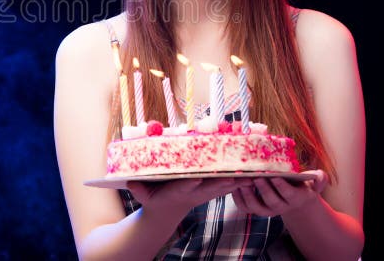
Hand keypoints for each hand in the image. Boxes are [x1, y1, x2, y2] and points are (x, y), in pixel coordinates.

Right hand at [127, 177, 251, 215]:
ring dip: (237, 179)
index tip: (198, 177)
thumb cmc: (153, 200)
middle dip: (224, 180)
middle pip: (212, 186)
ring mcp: (204, 192)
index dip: (192, 182)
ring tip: (253, 172)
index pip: (187, 186)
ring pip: (224, 185)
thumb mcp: (144, 197)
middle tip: (237, 174)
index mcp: (178, 192)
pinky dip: (239, 179)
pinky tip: (254, 172)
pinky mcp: (211, 190)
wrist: (166, 212)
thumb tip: (129, 183)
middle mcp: (195, 192)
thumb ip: (138, 190)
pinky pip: (227, 184)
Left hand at [232, 170, 327, 216]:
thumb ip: (319, 179)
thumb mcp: (313, 181)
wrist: (293, 197)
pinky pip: (246, 208)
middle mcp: (282, 207)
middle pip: (272, 201)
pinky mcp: (256, 209)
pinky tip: (234, 186)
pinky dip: (238, 198)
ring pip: (256, 208)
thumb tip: (321, 176)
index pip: (289, 195)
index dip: (281, 186)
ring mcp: (268, 210)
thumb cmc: (302, 184)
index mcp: (296, 199)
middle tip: (256, 176)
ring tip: (242, 182)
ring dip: (248, 196)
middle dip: (264, 189)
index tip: (274, 176)